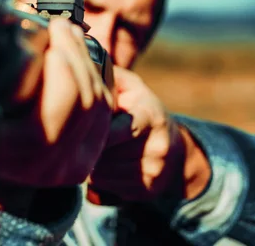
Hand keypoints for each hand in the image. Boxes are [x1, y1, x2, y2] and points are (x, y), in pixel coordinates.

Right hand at [0, 18, 113, 187]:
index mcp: (9, 153)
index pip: (51, 106)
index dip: (58, 63)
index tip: (48, 28)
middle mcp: (43, 166)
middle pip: (81, 101)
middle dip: (75, 54)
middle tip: (61, 25)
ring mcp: (70, 167)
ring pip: (96, 104)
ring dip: (86, 62)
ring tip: (69, 34)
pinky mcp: (87, 160)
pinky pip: (103, 113)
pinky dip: (96, 79)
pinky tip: (81, 56)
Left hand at [88, 66, 209, 201]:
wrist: (174, 147)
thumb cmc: (141, 110)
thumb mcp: (132, 87)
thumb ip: (110, 75)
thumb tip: (85, 62)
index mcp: (151, 116)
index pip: (122, 128)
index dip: (99, 131)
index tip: (81, 127)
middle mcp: (158, 146)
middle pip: (106, 154)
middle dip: (89, 146)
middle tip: (80, 138)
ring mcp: (154, 172)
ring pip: (102, 173)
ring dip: (90, 164)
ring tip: (94, 150)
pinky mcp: (147, 191)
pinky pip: (107, 188)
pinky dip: (97, 179)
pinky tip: (104, 165)